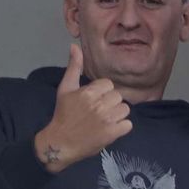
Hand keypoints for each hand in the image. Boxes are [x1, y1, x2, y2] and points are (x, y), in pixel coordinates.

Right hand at [32, 45, 131, 173]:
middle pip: (118, 97)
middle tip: (97, 112)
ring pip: (125, 109)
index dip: (102, 93)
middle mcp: (99, 105)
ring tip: (104, 120)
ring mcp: (107, 120)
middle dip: (110, 104)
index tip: (93, 101)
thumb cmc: (63, 114)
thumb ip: (73, 67)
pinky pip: (128, 124)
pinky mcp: (113, 134)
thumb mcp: (65, 89)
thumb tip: (74, 46)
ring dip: (117, 115)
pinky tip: (110, 129)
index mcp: (88, 92)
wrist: (60, 143)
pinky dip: (122, 128)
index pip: (108, 85)